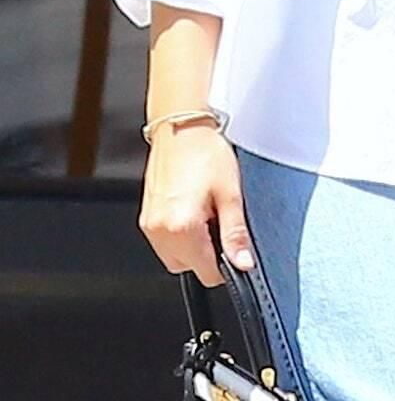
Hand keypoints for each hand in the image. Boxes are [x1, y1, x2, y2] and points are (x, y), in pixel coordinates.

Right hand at [139, 125, 252, 287]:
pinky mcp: (145, 217)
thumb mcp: (230, 193)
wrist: (181, 128)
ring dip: (193, 244)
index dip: (226, 263)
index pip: (207, 273)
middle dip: (208, 251)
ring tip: (205, 210)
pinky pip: (164, 240)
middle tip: (219, 218)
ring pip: (175, 256)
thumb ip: (235, 233)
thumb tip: (243, 262)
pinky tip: (191, 207)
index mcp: (182, 228)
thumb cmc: (205, 152)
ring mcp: (149, 225)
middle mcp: (160, 232)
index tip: (234, 244)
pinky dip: (180, 233)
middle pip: (189, 267)